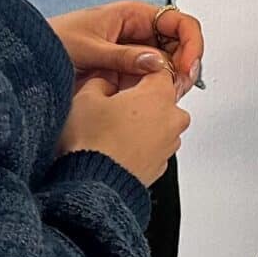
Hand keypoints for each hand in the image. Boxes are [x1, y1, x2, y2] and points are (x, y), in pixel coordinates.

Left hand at [49, 1, 204, 89]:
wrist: (26, 57)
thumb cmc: (50, 41)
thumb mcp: (87, 49)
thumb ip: (122, 56)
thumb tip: (157, 62)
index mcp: (133, 14)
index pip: (180, 23)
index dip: (191, 43)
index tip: (186, 67)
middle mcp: (138, 30)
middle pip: (179, 44)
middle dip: (184, 66)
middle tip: (178, 87)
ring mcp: (133, 50)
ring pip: (168, 63)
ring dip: (172, 79)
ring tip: (166, 95)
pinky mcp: (126, 69)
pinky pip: (151, 76)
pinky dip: (157, 88)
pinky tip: (151, 98)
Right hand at [57, 69, 189, 186]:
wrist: (92, 186)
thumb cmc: (91, 142)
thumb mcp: (85, 98)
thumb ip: (100, 80)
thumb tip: (106, 80)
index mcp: (159, 95)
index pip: (158, 70)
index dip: (137, 70)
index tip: (123, 75)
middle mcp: (172, 119)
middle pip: (161, 99)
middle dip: (140, 100)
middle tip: (112, 105)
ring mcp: (169, 145)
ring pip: (159, 124)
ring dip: (141, 124)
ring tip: (110, 130)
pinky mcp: (160, 166)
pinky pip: (153, 147)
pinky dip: (139, 146)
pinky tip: (116, 148)